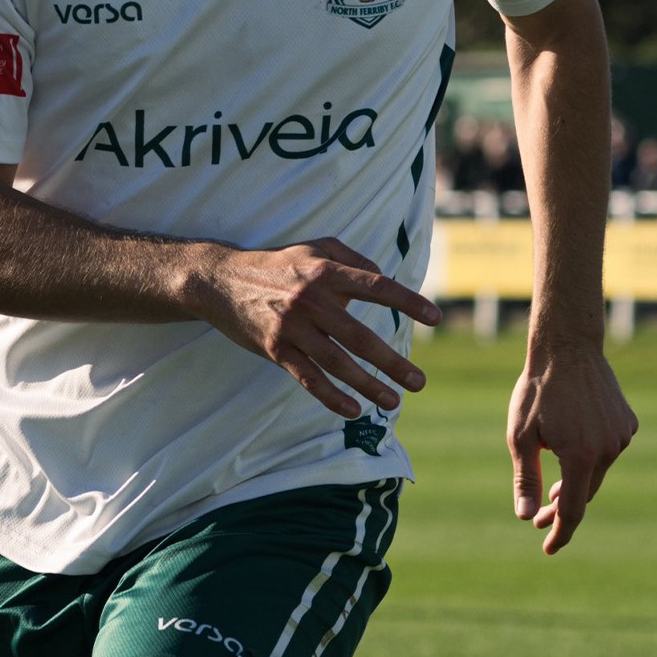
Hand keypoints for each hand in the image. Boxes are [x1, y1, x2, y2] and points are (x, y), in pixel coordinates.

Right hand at [192, 236, 441, 416]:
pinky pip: (308, 377)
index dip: (407, 302)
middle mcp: (311, 299)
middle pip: (360, 336)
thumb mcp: (315, 247)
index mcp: (325, 270)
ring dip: (368, 385)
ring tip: (394, 400)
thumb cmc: (278, 264)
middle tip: (418, 381)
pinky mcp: (275, 348)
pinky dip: (330, 396)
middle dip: (392, 362)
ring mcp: (292, 326)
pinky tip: (352, 409)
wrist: (222, 281)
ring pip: (337, 362)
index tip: (434, 319)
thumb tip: (385, 276)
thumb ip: (353, 258)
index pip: (375, 286)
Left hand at [507, 343, 637, 553]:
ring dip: (576, 479)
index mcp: (580, 457)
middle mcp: (608, 450)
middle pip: (585, 492)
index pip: (572, 511)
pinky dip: (590, 455)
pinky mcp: (627, 423)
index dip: (559, 532)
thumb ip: (524, 477)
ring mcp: (621, 435)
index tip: (548, 548)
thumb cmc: (537, 390)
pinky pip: (607, 448)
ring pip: (596, 470)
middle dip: (561, 507)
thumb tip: (524, 516)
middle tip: (539, 515)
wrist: (566, 347)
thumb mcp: (520, 435)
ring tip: (555, 486)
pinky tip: (573, 447)